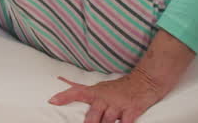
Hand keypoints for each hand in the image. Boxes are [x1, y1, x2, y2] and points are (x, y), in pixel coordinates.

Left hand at [48, 71, 163, 122]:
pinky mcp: (132, 110)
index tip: (52, 101)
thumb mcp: (100, 86)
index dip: (64, 96)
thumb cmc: (119, 87)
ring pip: (108, 121)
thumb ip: (80, 87)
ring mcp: (118, 104)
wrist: (145, 80)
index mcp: (96, 92)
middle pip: (93, 115)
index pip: (76, 92)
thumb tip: (61, 79)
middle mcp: (105, 98)